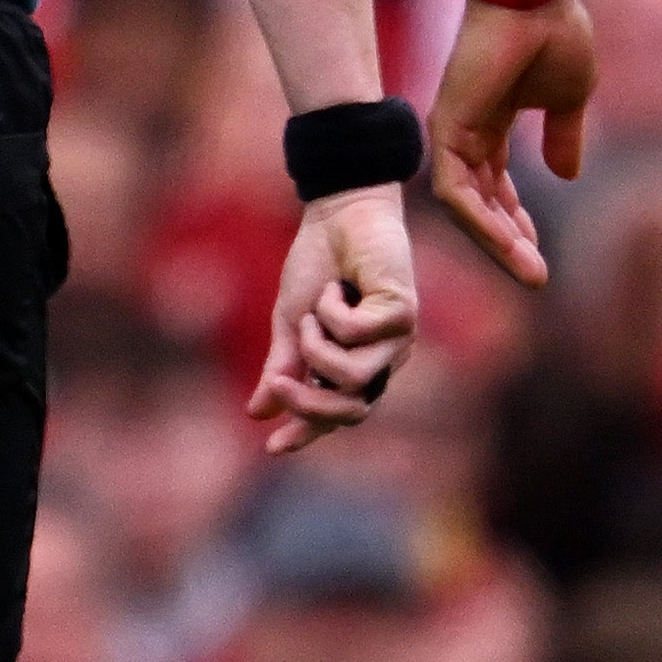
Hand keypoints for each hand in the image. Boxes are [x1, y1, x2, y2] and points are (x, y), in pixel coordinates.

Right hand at [249, 181, 415, 453]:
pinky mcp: (404, 312)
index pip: (337, 414)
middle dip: (308, 404)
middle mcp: (383, 360)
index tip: (271, 448)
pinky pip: (358, 335)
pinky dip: (333, 312)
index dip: (307, 432)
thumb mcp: (291, 321)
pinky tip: (335, 288)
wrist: (337, 212)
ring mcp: (397, 339)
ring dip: (318, 347)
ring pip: (353, 376)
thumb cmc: (319, 263)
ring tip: (312, 313)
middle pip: (351, 410)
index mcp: (357, 365)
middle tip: (278, 383)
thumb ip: (283, 366)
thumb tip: (257, 412)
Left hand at [428, 0, 596, 284]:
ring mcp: (452, 129)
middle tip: (535, 275)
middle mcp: (467, 129)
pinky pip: (454, 191)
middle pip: (480, 201)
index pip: (496, 185)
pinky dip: (479, 220)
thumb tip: (567, 176)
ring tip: (529, 270)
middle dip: (507, 241)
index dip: (516, 220)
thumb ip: (563, 136)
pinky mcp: (445, 128)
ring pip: (465, 206)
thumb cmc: (555, 33)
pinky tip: (507, 243)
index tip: (540, 252)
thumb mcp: (569, 97)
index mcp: (492, 121)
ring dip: (496, 241)